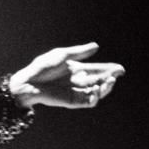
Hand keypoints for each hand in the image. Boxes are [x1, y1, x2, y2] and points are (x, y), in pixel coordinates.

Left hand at [8, 42, 124, 108]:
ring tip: (110, 81)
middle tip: (117, 74)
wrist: (30, 82)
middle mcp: (78, 81)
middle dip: (110, 78)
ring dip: (105, 88)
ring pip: (97, 92)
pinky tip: (97, 90)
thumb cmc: (42, 67)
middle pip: (100, 81)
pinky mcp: (72, 101)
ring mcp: (76, 92)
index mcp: (77, 70)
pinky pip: (88, 102)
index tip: (119, 68)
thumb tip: (96, 46)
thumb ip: (79, 53)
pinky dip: (95, 97)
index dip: (109, 69)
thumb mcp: (62, 55)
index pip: (97, 70)